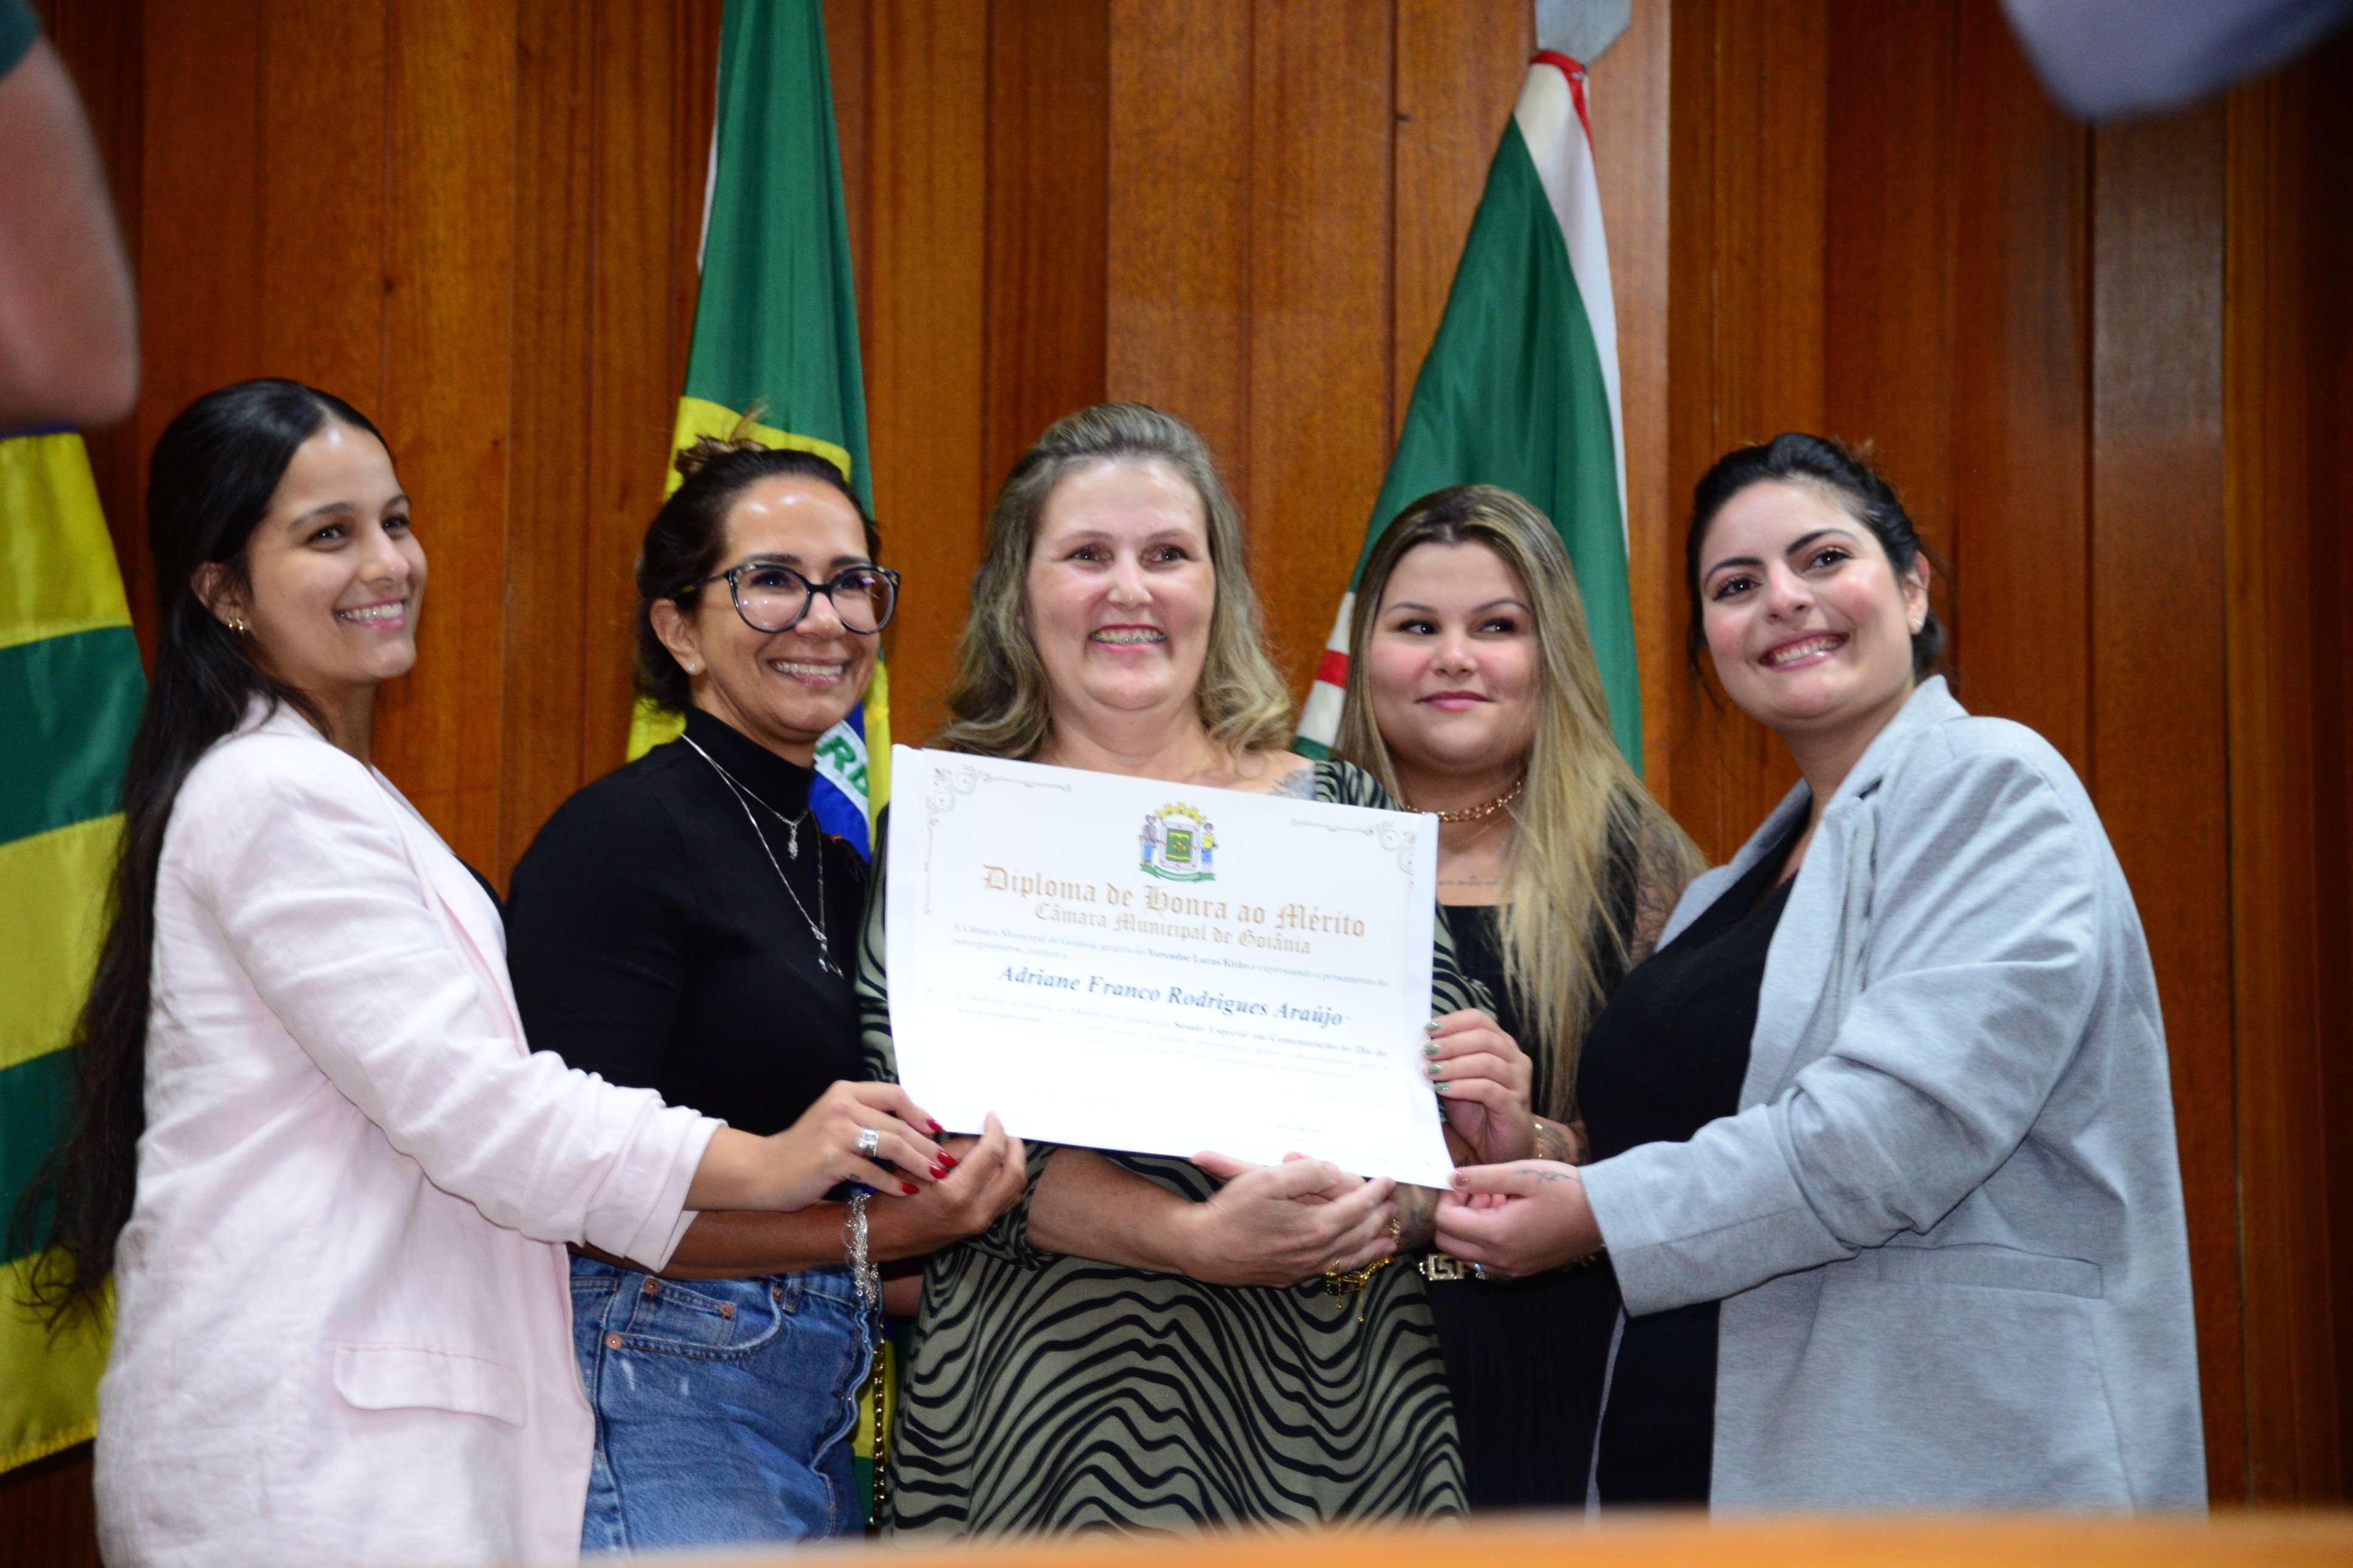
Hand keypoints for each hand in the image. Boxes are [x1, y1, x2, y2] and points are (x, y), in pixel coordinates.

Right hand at [692, 1081, 947, 1211]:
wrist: (763, 1171)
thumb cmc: (804, 1150)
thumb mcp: (835, 1120)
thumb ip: (867, 1117)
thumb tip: (915, 1129)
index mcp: (846, 1091)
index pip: (895, 1094)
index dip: (920, 1113)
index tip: (938, 1130)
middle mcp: (842, 1105)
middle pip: (899, 1124)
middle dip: (928, 1145)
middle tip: (947, 1161)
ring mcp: (836, 1131)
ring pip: (893, 1145)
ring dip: (919, 1163)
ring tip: (936, 1176)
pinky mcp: (832, 1158)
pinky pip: (874, 1171)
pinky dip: (894, 1183)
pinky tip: (907, 1192)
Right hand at [866, 1115, 1029, 1259]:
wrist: (883, 1234)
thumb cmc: (894, 1196)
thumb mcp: (918, 1163)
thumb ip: (953, 1148)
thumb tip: (980, 1134)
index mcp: (956, 1193)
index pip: (992, 1154)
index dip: (996, 1131)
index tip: (993, 1117)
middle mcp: (974, 1212)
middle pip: (1014, 1173)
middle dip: (1015, 1147)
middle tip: (1007, 1131)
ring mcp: (979, 1223)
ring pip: (1015, 1189)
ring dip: (1015, 1164)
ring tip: (1005, 1146)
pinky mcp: (979, 1228)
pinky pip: (1006, 1201)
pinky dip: (1008, 1180)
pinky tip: (998, 1167)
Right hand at [1178, 1152, 1396, 1286]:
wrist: (1201, 1248)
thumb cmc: (1232, 1211)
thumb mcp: (1268, 1178)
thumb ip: (1307, 1173)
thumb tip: (1333, 1173)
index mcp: (1316, 1226)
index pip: (1357, 1206)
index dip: (1375, 1191)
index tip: (1388, 1180)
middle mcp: (1316, 1251)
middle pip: (1359, 1233)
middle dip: (1378, 1217)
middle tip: (1392, 1204)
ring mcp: (1303, 1267)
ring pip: (1349, 1257)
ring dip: (1372, 1245)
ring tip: (1390, 1239)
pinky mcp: (1289, 1276)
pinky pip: (1331, 1270)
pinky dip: (1350, 1264)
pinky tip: (1353, 1261)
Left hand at [1422, 1009, 1535, 1164]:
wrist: (1500, 1147)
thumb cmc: (1478, 1111)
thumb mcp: (1458, 1081)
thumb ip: (1446, 1064)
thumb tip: (1419, 1048)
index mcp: (1502, 1046)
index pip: (1480, 1020)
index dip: (1454, 1022)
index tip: (1428, 1029)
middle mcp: (1515, 1059)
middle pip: (1484, 1038)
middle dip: (1451, 1043)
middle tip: (1426, 1052)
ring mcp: (1519, 1082)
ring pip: (1486, 1063)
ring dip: (1454, 1066)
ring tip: (1430, 1072)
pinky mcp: (1515, 1105)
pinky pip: (1488, 1089)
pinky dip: (1463, 1087)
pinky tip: (1444, 1089)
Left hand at [1432, 1160, 1602, 1278]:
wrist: (1604, 1215)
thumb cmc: (1566, 1190)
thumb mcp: (1522, 1174)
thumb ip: (1482, 1177)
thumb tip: (1450, 1177)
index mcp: (1497, 1235)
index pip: (1445, 1222)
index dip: (1447, 1197)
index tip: (1465, 1181)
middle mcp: (1500, 1259)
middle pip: (1448, 1242)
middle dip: (1455, 1213)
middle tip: (1479, 1191)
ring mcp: (1511, 1268)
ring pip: (1467, 1252)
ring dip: (1470, 1225)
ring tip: (1498, 1199)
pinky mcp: (1522, 1269)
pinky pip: (1487, 1258)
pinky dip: (1487, 1236)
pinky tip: (1509, 1214)